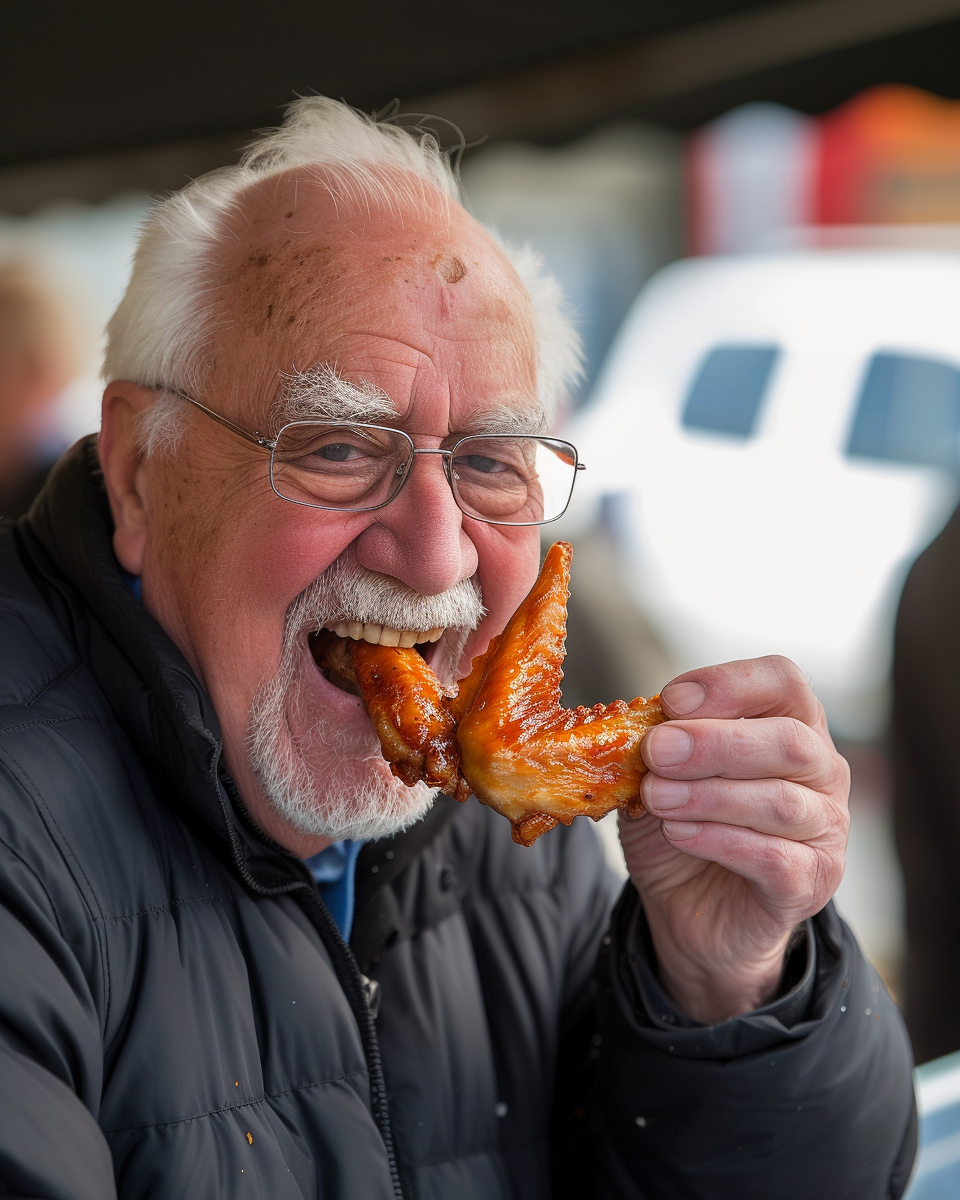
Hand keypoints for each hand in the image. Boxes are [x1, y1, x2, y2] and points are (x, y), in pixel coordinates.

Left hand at [618, 656, 849, 1023]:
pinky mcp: (811, 881)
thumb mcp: (658, 773)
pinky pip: (775, 856)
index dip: (730, 683)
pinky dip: (719, 840)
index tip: (672, 699)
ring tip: (656, 798)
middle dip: (714, 742)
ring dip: (708, 795)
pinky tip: (679, 833)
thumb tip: (641, 725)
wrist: (688, 908)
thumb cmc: (683, 823)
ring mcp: (825, 828)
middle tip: (656, 751)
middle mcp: (820, 770)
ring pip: (780, 801)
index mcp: (788, 724)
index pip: (783, 681)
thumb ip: (659, 743)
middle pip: (789, 740)